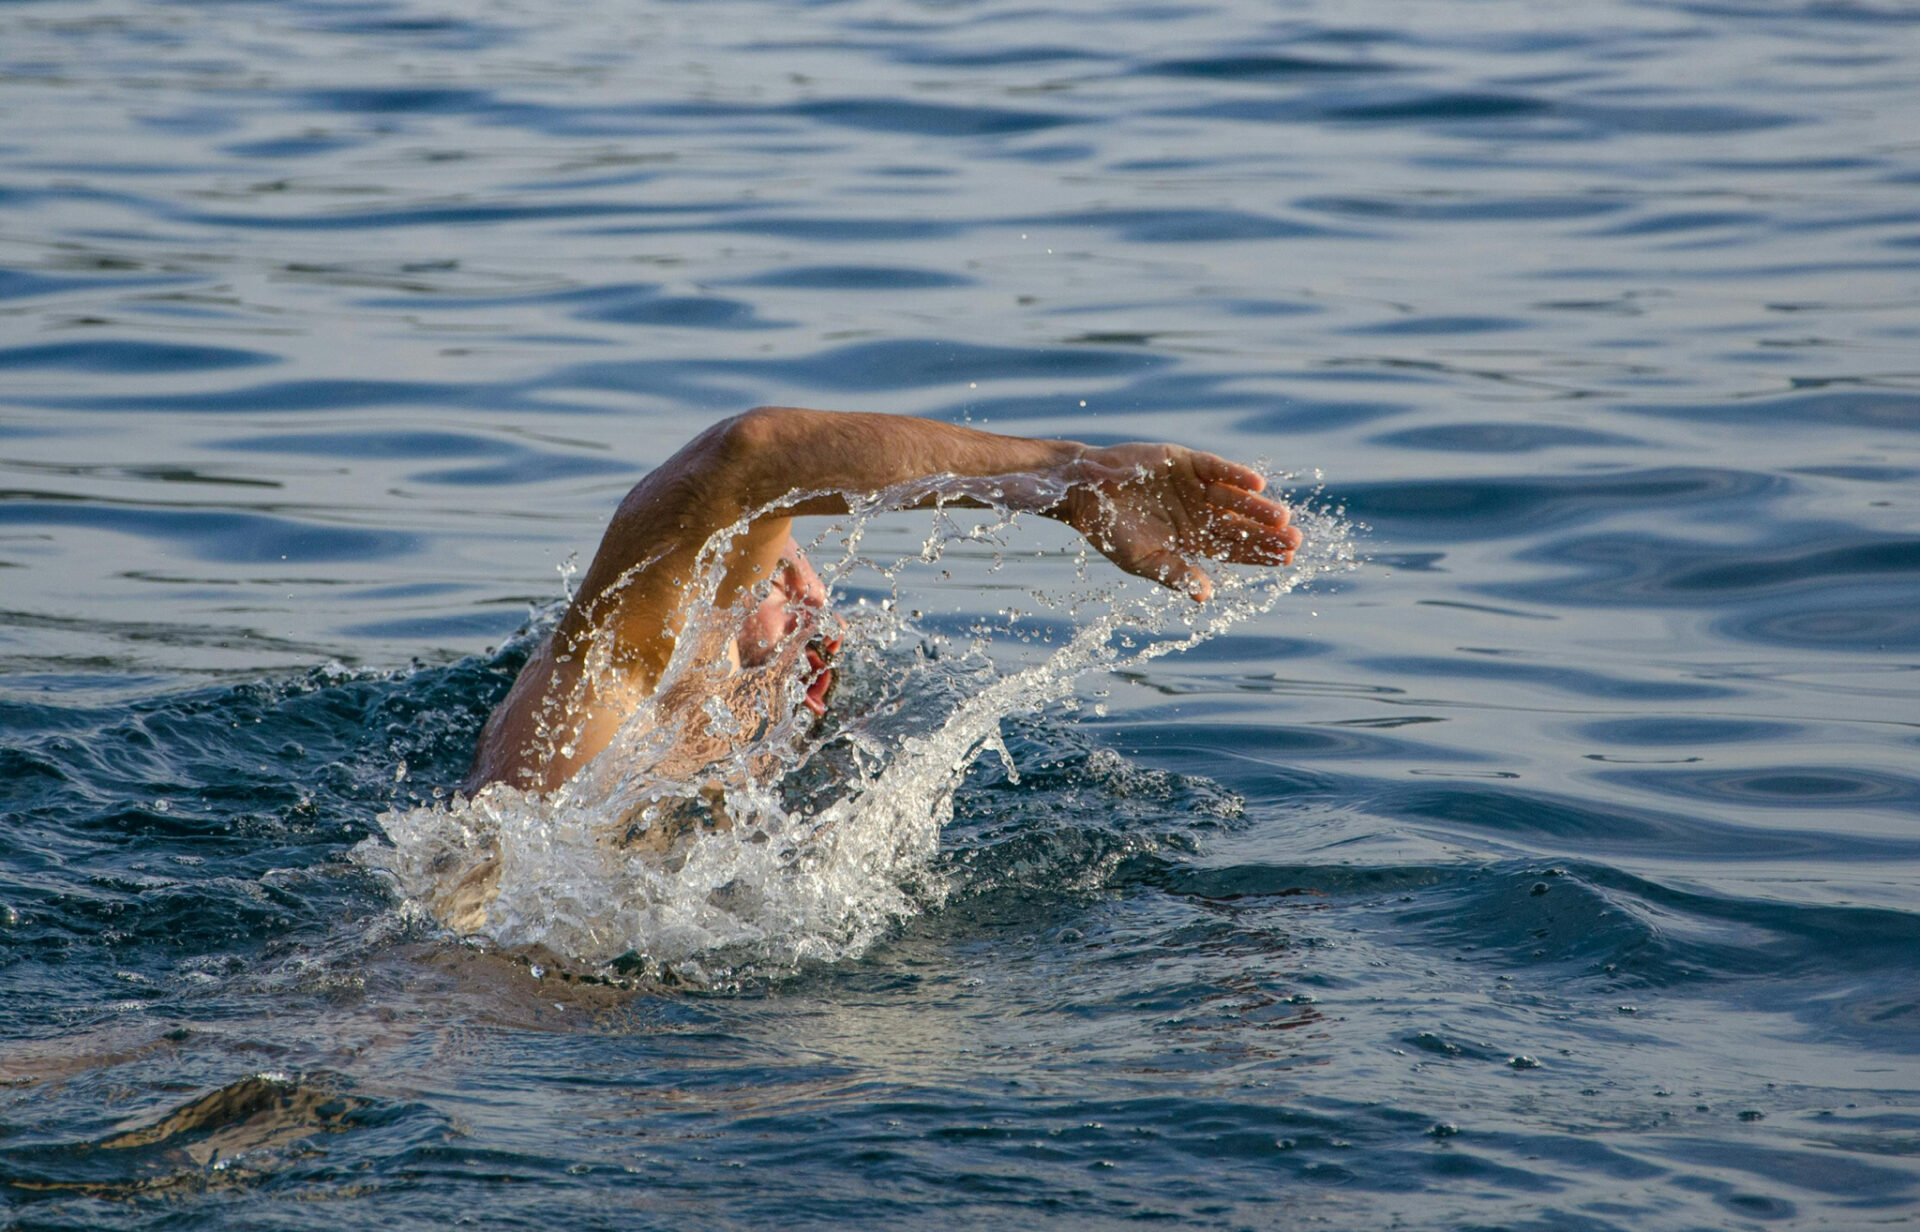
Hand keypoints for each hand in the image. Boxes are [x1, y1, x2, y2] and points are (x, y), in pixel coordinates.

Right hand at [1061, 444, 1301, 600]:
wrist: (1084, 492)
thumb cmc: (1110, 531)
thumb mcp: (1144, 560)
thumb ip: (1175, 574)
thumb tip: (1205, 597)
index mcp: (1193, 539)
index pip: (1235, 549)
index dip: (1260, 554)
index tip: (1288, 560)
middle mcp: (1200, 512)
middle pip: (1241, 524)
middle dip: (1268, 533)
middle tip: (1296, 542)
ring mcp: (1194, 485)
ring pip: (1234, 497)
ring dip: (1257, 507)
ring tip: (1282, 519)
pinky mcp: (1186, 461)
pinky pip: (1216, 468)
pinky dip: (1235, 475)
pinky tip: (1257, 484)